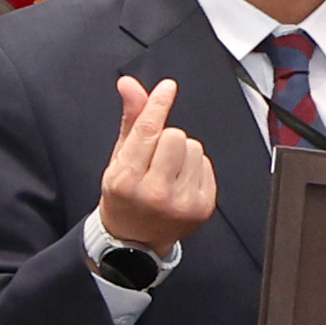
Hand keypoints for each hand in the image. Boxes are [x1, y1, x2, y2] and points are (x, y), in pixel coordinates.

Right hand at [101, 77, 216, 253]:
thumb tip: (129, 84)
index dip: (158, 104)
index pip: (147, 132)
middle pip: (175, 135)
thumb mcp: (119, 158)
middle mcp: (155, 193)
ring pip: (194, 147)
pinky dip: (195, 167)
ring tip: (168, 171)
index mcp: (126, 180)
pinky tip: (181, 182)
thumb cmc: (125, 194)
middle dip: (166, 138)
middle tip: (155, 157)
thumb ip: (130, 119)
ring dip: (182, 152)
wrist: (135, 240)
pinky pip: (206, 164)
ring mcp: (181, 203)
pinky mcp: (203, 207)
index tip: (168, 87)